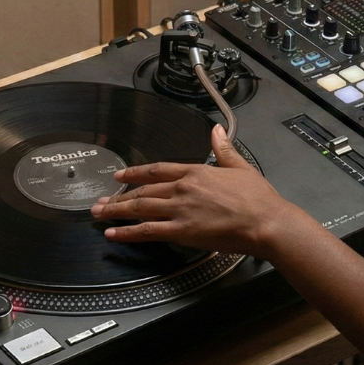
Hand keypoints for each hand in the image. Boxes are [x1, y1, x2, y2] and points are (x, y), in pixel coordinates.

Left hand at [90, 124, 299, 256]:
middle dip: (119, 196)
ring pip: (140, 209)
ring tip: (99, 214)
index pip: (158, 170)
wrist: (264, 221)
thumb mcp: (240, 166)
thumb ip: (224, 148)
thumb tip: (216, 131)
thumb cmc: (257, 198)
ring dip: (116, 211)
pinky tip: (113, 233)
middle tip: (100, 200)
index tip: (120, 175)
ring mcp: (180, 210)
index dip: (136, 173)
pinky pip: (147, 231)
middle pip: (143, 191)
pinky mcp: (182, 231)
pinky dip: (127, 233)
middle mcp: (183, 188)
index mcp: (196, 171)